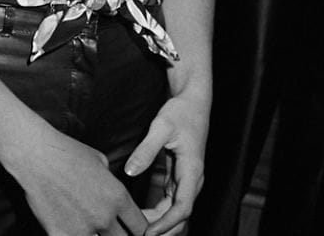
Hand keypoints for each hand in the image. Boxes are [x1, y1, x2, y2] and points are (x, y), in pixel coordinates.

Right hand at [17, 128, 147, 235]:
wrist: (36, 156)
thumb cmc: (67, 153)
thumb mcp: (100, 160)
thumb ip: (111, 183)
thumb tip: (112, 194)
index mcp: (118, 197)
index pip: (140, 227)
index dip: (137, 230)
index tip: (130, 229)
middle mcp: (104, 217)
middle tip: (109, 229)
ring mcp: (83, 229)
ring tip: (89, 226)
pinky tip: (72, 230)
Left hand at [125, 95, 207, 235]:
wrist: (193, 102)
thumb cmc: (180, 112)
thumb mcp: (161, 127)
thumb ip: (146, 150)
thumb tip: (130, 172)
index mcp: (192, 171)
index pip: (182, 208)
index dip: (165, 224)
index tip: (147, 233)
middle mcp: (193, 180)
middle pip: (180, 217)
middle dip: (162, 230)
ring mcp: (187, 180)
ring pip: (175, 212)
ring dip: (160, 224)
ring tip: (136, 230)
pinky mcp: (180, 178)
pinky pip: (171, 203)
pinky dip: (159, 213)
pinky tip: (142, 217)